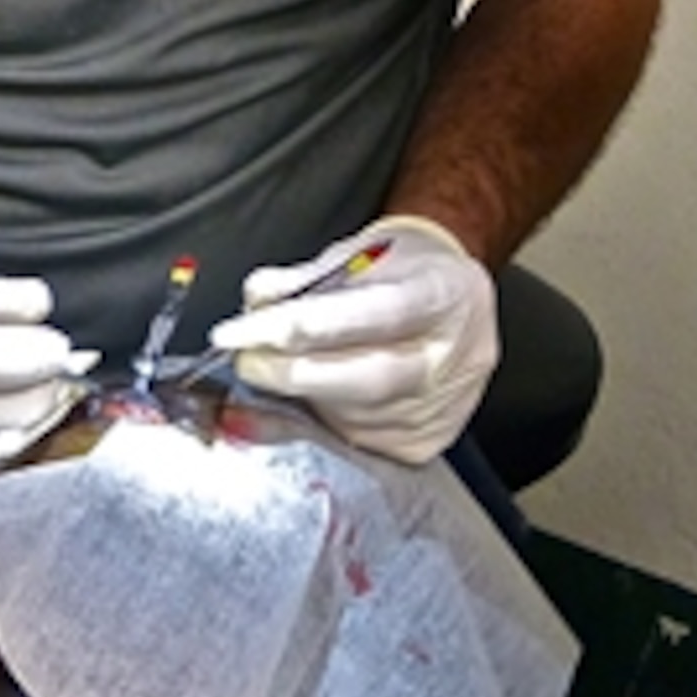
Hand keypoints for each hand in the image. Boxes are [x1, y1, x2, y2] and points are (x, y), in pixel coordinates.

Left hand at [208, 214, 496, 463]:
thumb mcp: (360, 253)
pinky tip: (307, 403)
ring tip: (279, 373)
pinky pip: (358, 442)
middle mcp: (451, 357)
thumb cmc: (406, 273)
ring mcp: (442, 407)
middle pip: (364, 378)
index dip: (293, 327)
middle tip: (245, 360)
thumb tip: (257, 301)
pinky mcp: (424, 443)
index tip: (238, 332)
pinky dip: (318, 423)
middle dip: (290, 373)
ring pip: (354, 418)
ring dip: (301, 400)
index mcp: (445, 294)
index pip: (364, 316)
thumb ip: (304, 278)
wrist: (458, 302)